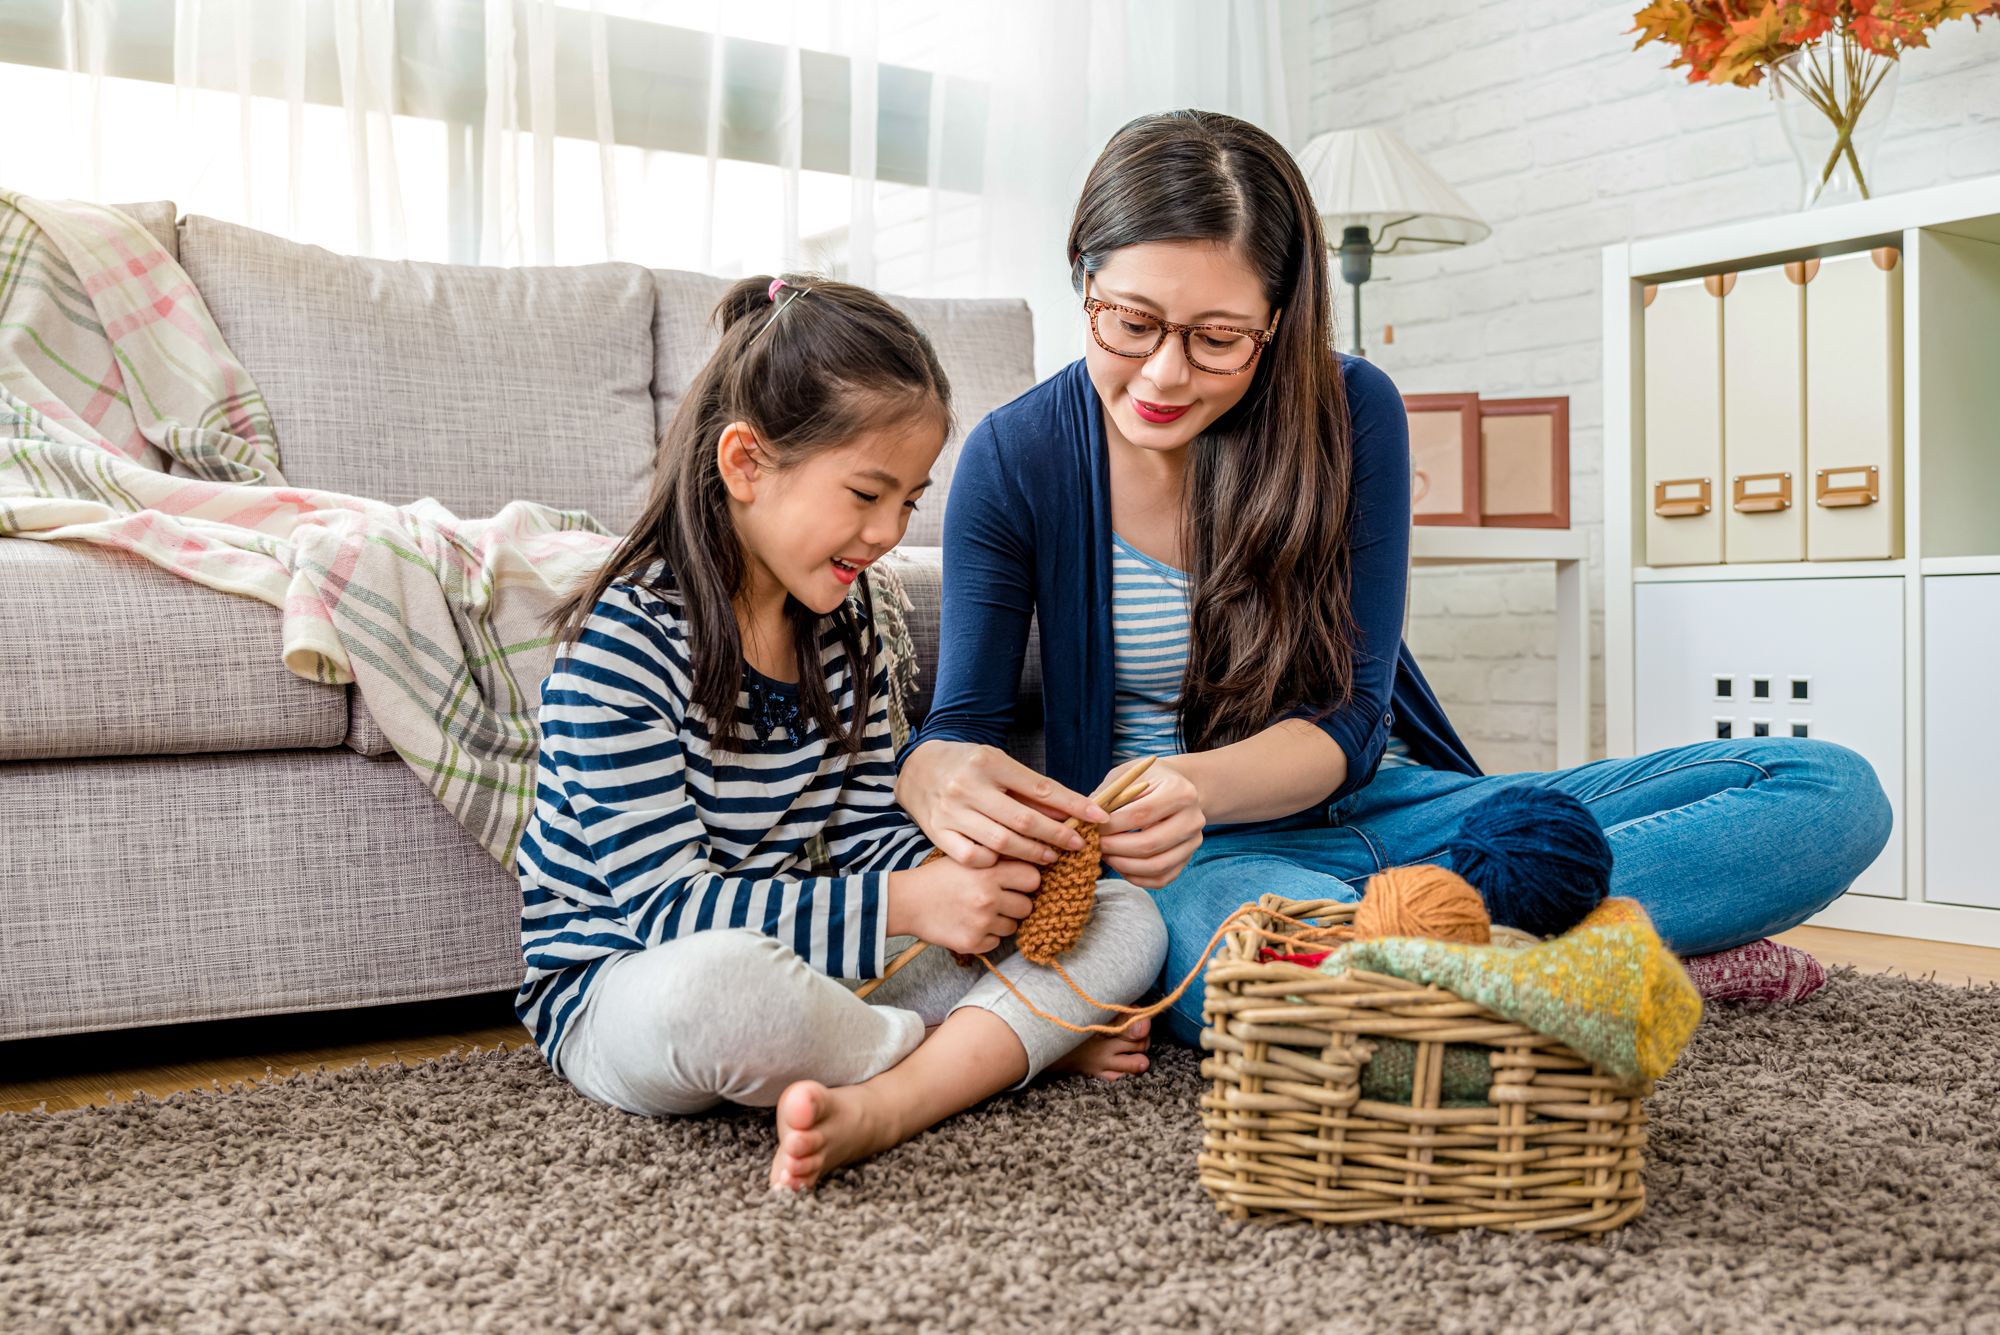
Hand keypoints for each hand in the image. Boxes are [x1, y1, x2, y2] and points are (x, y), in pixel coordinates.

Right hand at [886, 855, 1041, 955]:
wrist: (906, 902)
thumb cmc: (938, 877)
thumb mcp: (967, 858)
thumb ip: (997, 859)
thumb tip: (1030, 860)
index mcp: (989, 872)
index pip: (1033, 878)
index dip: (1026, 881)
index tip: (1017, 883)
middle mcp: (989, 897)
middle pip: (1027, 906)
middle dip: (1016, 904)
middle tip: (997, 900)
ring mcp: (981, 922)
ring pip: (1012, 927)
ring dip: (1001, 922)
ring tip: (979, 912)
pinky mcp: (972, 943)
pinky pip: (996, 943)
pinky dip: (986, 937)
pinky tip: (969, 924)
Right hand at [895, 740, 1107, 868]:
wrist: (917, 769)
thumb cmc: (967, 766)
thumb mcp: (999, 766)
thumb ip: (1031, 790)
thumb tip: (1069, 810)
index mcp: (989, 763)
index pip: (1041, 788)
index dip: (1073, 805)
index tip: (1098, 817)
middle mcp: (968, 786)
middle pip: (1023, 820)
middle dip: (1056, 835)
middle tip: (1076, 845)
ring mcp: (951, 811)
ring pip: (1001, 842)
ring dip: (1032, 853)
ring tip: (1049, 857)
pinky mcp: (937, 832)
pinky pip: (972, 857)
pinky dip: (995, 863)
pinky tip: (1007, 864)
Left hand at [1096, 758, 1203, 889]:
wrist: (1178, 790)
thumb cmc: (1147, 780)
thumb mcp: (1128, 775)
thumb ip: (1107, 795)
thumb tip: (1082, 819)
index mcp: (1179, 791)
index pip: (1141, 814)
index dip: (1112, 825)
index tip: (1091, 827)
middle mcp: (1193, 818)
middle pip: (1149, 844)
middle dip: (1115, 848)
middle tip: (1094, 845)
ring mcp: (1193, 842)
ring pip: (1156, 865)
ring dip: (1123, 865)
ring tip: (1105, 855)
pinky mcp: (1188, 859)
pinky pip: (1161, 878)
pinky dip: (1137, 877)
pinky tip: (1120, 865)